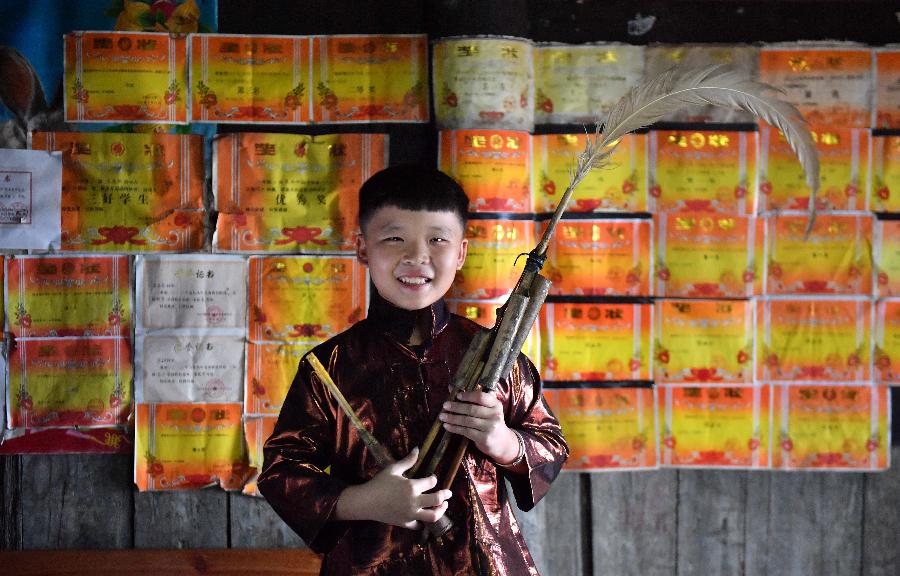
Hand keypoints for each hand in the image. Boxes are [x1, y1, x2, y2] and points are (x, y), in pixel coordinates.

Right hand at [335, 448, 451, 528]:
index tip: (434, 478)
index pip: (431, 482)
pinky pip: (418, 525)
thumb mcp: (393, 469)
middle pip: (437, 500)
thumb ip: (407, 461)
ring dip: (440, 511)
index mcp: (412, 486)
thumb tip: (418, 448)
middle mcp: (414, 501)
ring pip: (432, 516)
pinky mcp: (405, 523)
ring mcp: (410, 514)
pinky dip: (422, 522)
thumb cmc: (378, 483)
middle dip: (445, 496)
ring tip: (443, 507)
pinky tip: (424, 518)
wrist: (365, 502)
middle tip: (448, 493)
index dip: (434, 479)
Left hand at [439, 390, 520, 464]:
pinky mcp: (485, 438)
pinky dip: (455, 428)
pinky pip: (466, 431)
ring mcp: (490, 427)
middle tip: (445, 406)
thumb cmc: (491, 422)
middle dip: (456, 407)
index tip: (457, 395)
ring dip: (453, 418)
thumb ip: (472, 399)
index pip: (481, 397)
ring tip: (442, 416)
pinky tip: (447, 426)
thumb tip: (451, 387)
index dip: (468, 395)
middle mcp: (495, 415)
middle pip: (472, 409)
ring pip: (468, 421)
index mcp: (496, 404)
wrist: (503, 442)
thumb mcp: (487, 410)